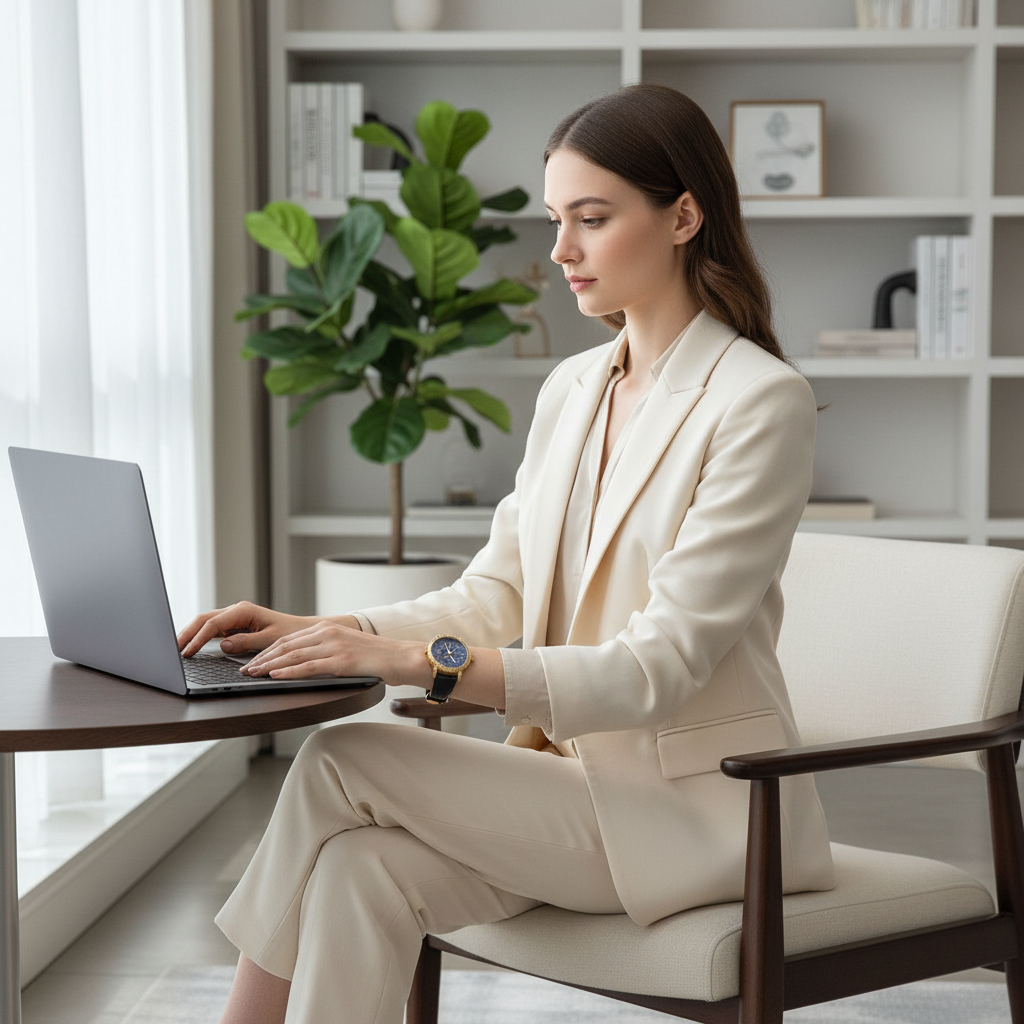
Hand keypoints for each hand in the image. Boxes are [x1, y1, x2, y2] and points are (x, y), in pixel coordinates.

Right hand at [177, 601, 318, 657]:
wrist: (301, 630)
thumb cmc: (290, 633)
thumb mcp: (270, 639)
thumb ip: (247, 641)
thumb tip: (224, 644)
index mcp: (244, 611)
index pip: (213, 624)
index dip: (197, 639)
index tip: (187, 652)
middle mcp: (237, 611)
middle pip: (203, 619)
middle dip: (186, 633)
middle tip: (172, 650)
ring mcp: (234, 617)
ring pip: (205, 622)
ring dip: (190, 634)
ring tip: (176, 649)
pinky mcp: (234, 624)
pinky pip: (212, 628)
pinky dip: (199, 636)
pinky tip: (191, 646)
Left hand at [241, 620, 428, 686]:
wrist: (403, 657)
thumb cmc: (378, 658)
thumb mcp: (347, 649)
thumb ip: (327, 651)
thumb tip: (306, 664)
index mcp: (327, 628)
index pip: (289, 640)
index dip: (267, 652)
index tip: (253, 662)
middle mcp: (327, 633)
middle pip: (285, 646)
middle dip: (262, 659)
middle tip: (245, 670)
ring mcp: (334, 646)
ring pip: (292, 656)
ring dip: (268, 667)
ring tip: (252, 675)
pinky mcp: (341, 661)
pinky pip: (308, 667)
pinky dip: (288, 673)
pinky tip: (275, 677)